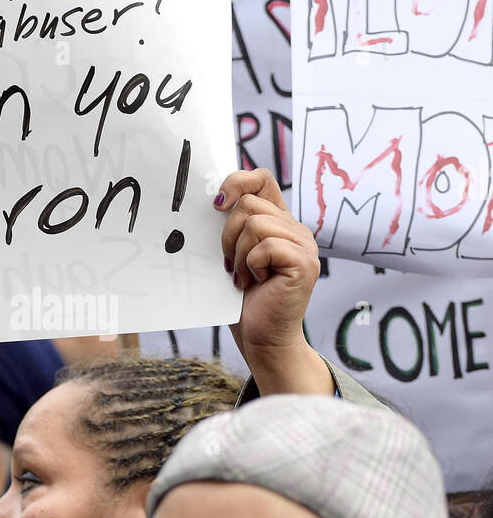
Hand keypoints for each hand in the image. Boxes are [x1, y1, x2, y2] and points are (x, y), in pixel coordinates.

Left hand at [214, 168, 332, 395]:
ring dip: (239, 254)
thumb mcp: (233, 254)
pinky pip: (266, 247)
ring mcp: (304, 245)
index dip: (236, 182)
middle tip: (231, 264)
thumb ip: (233, 226)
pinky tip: (256, 283)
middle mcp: (296, 229)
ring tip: (244, 277)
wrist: (261, 338)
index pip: (261, 179)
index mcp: (279, 222)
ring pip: (255, 224)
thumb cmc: (244, 300)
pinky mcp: (304, 264)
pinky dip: (251, 266)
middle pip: (250, 204)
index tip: (217, 205)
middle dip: (228, 235)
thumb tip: (214, 200)